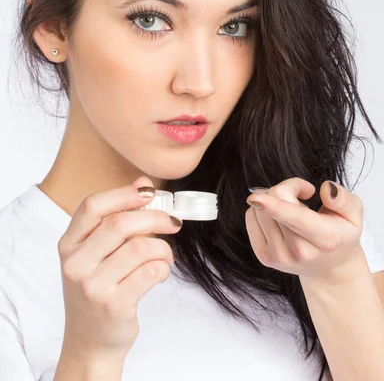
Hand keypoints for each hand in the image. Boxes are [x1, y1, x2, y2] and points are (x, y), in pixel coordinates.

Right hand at [57, 176, 182, 358]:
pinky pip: (150, 272)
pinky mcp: (114, 305)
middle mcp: (76, 264)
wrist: (90, 341)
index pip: (92, 206)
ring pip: (140, 248)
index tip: (150, 194)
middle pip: (120, 224)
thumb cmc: (97, 288)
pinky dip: (163, 268)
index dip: (124, 194)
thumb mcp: (97, 253)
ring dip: (163, 248)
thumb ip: (117, 216)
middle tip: (173, 223)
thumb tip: (142, 183)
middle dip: (155, 218)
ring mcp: (93, 286)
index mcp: (69, 244)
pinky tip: (160, 272)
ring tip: (165, 256)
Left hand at [245, 177, 365, 282]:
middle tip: (303, 194)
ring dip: (274, 199)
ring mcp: (280, 257)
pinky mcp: (265, 258)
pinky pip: (251, 219)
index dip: (274, 205)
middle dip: (287, 189)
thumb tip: (325, 189)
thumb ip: (344, 199)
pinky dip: (261, 210)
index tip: (257, 197)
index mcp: (325, 238)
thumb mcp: (353, 215)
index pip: (296, 218)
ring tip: (293, 209)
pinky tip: (279, 218)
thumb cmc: (340, 234)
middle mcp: (300, 252)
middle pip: (274, 205)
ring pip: (259, 210)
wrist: (330, 268)